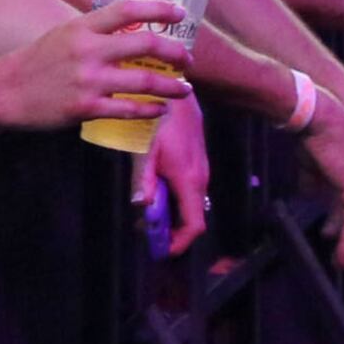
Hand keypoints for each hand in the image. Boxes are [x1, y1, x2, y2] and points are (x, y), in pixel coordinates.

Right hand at [0, 0, 191, 128]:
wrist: (3, 90)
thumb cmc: (36, 61)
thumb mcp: (64, 35)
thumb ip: (95, 32)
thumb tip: (130, 31)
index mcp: (82, 28)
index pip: (128, 10)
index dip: (158, 9)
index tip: (179, 13)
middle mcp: (88, 51)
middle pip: (146, 45)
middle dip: (176, 53)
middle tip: (187, 60)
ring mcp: (88, 81)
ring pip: (145, 82)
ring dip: (173, 87)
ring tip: (184, 90)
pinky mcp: (86, 108)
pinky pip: (129, 109)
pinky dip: (151, 110)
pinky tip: (160, 110)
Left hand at [146, 95, 209, 253]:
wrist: (177, 94)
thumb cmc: (159, 120)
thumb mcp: (144, 149)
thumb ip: (143, 179)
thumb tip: (142, 206)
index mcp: (189, 181)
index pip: (194, 226)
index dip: (178, 242)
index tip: (160, 249)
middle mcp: (200, 180)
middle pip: (190, 218)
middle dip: (170, 230)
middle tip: (143, 228)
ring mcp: (200, 170)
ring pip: (188, 204)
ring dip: (169, 214)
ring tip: (145, 211)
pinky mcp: (196, 163)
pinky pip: (187, 191)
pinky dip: (172, 199)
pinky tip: (153, 189)